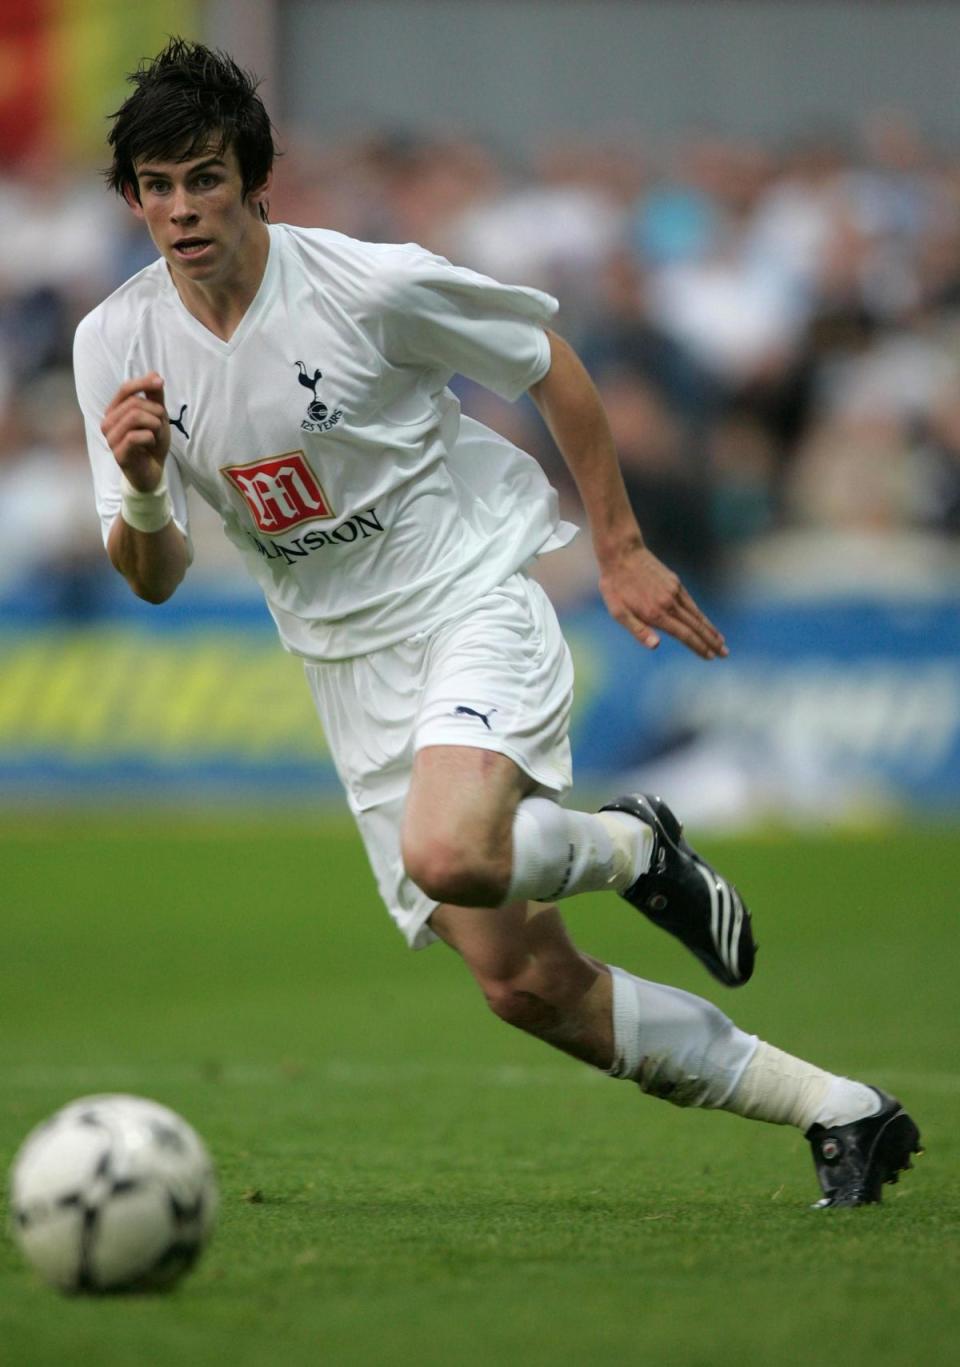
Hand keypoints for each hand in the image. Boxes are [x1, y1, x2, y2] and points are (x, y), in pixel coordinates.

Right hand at [100, 373, 170, 491]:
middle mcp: (108, 423)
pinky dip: (150, 437)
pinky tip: (151, 443)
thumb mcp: (157, 416)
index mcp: (114, 411)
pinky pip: (136, 436)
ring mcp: (111, 439)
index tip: (161, 383)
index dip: (142, 383)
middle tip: (161, 424)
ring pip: (134, 417)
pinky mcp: (118, 454)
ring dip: (154, 424)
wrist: (152, 471)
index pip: (125, 389)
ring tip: (156, 434)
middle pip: (134, 403)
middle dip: (155, 411)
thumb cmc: (151, 443)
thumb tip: (154, 374)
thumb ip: (155, 397)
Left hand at [599, 543, 727, 660]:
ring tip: (722, 641)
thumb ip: (637, 630)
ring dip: (710, 629)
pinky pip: (692, 603)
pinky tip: (705, 622)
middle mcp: (670, 603)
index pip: (684, 635)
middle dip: (711, 642)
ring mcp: (674, 591)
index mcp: (656, 614)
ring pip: (697, 615)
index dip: (698, 647)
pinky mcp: (675, 582)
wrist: (622, 553)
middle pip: (696, 627)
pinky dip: (701, 615)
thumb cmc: (615, 586)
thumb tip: (656, 646)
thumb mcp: (618, 611)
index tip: (710, 657)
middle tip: (724, 655)